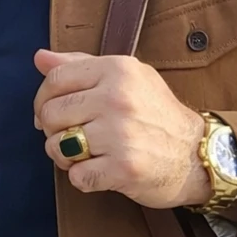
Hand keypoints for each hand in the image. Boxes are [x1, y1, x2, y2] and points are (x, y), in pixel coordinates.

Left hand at [33, 49, 211, 209]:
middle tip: (68, 136)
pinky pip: (77, 176)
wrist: (196, 153)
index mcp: (117, 69)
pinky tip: (99, 170)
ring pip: (58, 145)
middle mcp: (118, 97)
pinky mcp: (124, 168)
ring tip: (84, 154)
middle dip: (52, 130)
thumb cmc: (156, 113)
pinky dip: (82, 177)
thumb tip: (40, 58)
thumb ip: (80, 65)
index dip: (43, 99)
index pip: (56, 79)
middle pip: (51, 113)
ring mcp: (121, 133)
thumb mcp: (126, 76)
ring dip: (65, 156)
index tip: (48, 112)